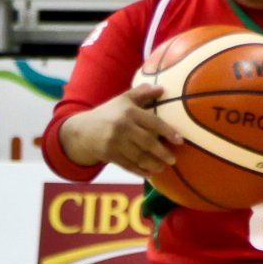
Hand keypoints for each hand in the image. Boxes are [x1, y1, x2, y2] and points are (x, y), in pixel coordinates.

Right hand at [63, 85, 179, 183]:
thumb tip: (162, 88)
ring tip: (163, 168)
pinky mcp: (109, 155)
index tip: (180, 140)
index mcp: (129, 111)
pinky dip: (139, 171)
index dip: (167, 131)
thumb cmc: (109, 113)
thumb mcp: (123, 99)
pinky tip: (149, 174)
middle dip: (162, 152)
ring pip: (138, 156)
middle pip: (147, 142)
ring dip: (152, 164)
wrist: (82, 130)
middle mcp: (122, 127)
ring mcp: (115, 142)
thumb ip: (142, 93)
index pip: (152, 122)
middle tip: (173, 159)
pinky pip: (128, 165)